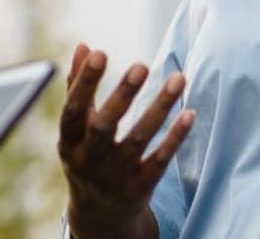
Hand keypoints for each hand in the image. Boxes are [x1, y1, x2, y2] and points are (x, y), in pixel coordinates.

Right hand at [59, 43, 194, 238]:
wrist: (98, 214)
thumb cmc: (87, 155)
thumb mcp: (76, 128)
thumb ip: (78, 87)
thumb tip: (83, 45)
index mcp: (69, 141)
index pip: (73, 110)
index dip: (84, 83)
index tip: (100, 52)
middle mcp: (88, 160)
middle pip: (104, 127)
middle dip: (122, 96)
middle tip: (142, 64)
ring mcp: (114, 176)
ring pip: (138, 140)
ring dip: (160, 108)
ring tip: (179, 78)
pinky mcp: (139, 188)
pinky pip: (159, 160)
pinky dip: (174, 138)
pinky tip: (190, 113)